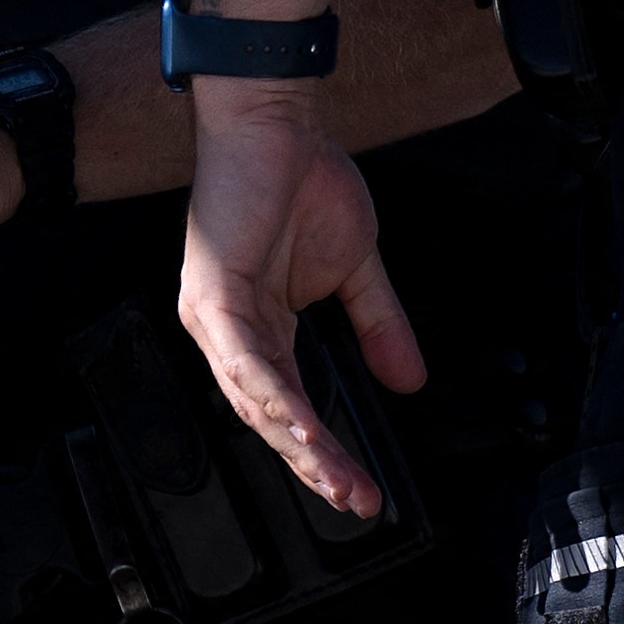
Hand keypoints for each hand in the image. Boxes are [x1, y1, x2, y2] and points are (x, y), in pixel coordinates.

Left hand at [173, 87, 423, 512]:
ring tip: (336, 479)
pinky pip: (242, 360)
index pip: (293, 407)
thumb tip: (410, 380)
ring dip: (299, 445)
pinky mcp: (213, 294)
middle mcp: (230, 333)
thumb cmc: (300, 180)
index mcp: (260, 331)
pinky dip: (272, 397)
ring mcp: (216, 316)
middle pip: (271, 419)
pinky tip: (301, 428)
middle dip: (316, 466)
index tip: (362, 488)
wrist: (275, 122)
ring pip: (255, 401)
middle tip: (356, 501)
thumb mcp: (356, 268)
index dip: (327, 452)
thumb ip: (378, 326)